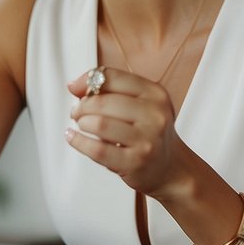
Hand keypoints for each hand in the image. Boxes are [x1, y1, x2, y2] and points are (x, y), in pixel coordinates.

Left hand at [65, 67, 188, 199]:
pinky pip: (98, 149)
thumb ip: (109, 90)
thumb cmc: (147, 132)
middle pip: (102, 102)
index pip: (112, 77)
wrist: (170, 167)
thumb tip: (74, 86)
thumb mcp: (138, 104)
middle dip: (82, 106)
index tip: (76, 90)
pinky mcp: (135, 162)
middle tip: (77, 112)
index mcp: (155, 94)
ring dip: (82, 123)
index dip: (87, 81)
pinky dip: (79, 142)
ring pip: (99, 124)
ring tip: (81, 125)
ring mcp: (147, 140)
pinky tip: (74, 137)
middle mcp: (155, 115)